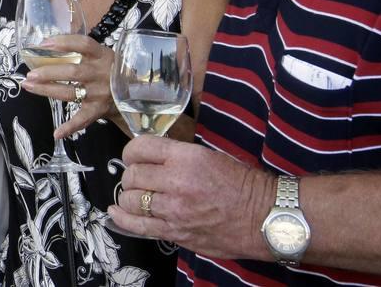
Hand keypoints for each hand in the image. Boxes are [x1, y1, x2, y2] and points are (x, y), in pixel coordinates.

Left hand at [20, 34, 113, 137]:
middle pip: (72, 72)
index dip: (64, 42)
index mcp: (102, 55)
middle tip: (30, 74)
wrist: (135, 92)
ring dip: (46, 90)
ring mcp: (99, 93)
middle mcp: (100, 73)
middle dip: (48, 73)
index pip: (83, 44)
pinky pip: (82, 119)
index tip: (43, 44)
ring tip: (28, 86)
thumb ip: (81, 51)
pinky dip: (69, 127)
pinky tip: (56, 133)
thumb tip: (47, 45)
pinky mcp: (98, 110)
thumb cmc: (111, 69)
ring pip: (70, 92)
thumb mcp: (102, 55)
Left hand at [106, 134, 272, 260]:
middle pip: (132, 176)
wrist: (265, 217)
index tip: (133, 155)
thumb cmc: (242, 184)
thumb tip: (152, 157)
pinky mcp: (176, 232)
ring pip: (130, 200)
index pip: (140, 148)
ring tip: (134, 194)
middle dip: (131, 175)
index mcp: (186, 158)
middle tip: (138, 177)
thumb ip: (177, 156)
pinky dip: (122, 218)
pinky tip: (115, 211)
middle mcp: (176, 183)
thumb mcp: (209, 156)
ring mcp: (174, 211)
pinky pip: (138, 226)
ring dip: (128, 196)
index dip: (131, 151)